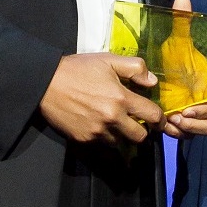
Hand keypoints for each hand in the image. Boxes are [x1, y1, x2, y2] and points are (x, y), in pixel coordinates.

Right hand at [40, 53, 163, 146]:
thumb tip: (152, 82)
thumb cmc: (78, 69)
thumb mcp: (108, 60)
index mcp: (121, 98)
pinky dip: (103, 138)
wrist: (46, 82)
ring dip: (120, 134)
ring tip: (113, 122)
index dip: (160, 119)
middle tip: (135, 122)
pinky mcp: (84, 140)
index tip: (159, 120)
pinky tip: (98, 126)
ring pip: (120, 142)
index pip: (152, 115)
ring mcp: (98, 131)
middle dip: (141, 130)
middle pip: (140, 136)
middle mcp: (112, 118)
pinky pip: (101, 145)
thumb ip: (134, 68)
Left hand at [162, 0, 206, 140]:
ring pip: (199, 133)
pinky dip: (177, 135)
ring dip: (187, 132)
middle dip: (196, 125)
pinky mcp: (183, 125)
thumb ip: (182, 24)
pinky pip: (186, 137)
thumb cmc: (175, 58)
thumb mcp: (177, 42)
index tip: (187, 110)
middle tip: (177, 119)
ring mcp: (194, 117)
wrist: (160, 74)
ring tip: (169, 124)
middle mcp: (204, 105)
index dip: (206, 111)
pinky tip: (165, 128)